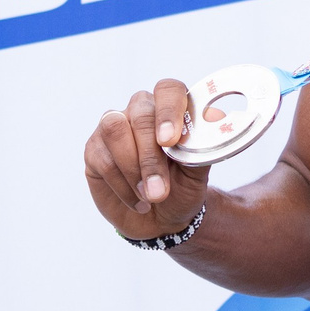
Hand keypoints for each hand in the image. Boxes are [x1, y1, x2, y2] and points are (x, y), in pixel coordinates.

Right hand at [82, 79, 213, 241]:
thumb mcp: (197, 175)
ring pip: (114, 130)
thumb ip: (202, 146)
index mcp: (170, 109)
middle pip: (139, 114)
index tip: (169, 141)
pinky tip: (137, 201)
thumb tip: (215, 118)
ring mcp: (114, 127)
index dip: (168, 110)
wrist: (160, 220)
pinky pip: (103, 159)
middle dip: (150, 156)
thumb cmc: (181, 190)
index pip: (168, 90)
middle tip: (160, 191)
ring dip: (133, 169)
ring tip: (151, 197)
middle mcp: (140, 111)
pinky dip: (122, 186)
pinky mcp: (94, 149)